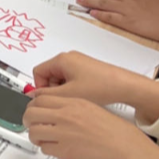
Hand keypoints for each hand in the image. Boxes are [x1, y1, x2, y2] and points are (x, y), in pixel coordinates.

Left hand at [23, 95, 158, 158]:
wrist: (127, 150)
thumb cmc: (117, 133)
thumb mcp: (93, 109)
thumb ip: (73, 109)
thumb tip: (58, 112)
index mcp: (74, 103)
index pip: (41, 98)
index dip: (33, 105)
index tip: (34, 110)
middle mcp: (66, 115)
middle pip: (31, 113)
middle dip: (27, 120)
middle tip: (31, 125)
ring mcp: (63, 133)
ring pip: (34, 131)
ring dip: (35, 136)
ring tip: (41, 139)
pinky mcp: (64, 151)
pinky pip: (44, 148)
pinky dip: (46, 149)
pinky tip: (55, 149)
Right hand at [31, 51, 146, 107]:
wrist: (124, 86)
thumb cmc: (101, 86)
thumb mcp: (68, 94)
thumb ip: (47, 96)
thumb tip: (34, 96)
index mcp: (61, 60)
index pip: (38, 72)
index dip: (40, 88)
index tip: (47, 99)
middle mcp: (69, 58)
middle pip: (48, 75)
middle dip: (53, 89)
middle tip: (64, 100)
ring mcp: (78, 63)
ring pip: (60, 78)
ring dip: (63, 90)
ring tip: (76, 99)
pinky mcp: (86, 69)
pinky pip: (71, 78)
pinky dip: (73, 88)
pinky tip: (83, 96)